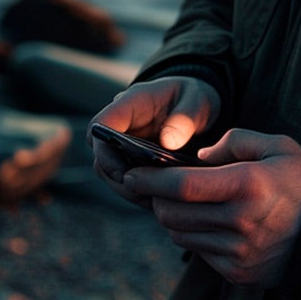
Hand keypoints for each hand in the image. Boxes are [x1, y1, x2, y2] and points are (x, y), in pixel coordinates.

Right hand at [89, 77, 220, 206]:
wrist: (200, 107)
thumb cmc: (195, 98)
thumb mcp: (197, 101)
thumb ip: (185, 118)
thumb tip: (167, 144)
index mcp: (130, 104)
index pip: (100, 125)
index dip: (104, 150)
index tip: (123, 173)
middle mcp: (120, 126)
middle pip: (101, 157)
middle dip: (118, 179)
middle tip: (147, 194)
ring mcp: (124, 146)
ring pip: (111, 174)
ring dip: (130, 190)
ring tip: (159, 200)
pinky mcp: (134, 163)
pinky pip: (128, 183)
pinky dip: (142, 194)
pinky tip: (163, 201)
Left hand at [120, 129, 300, 285]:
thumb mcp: (278, 146)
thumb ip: (235, 141)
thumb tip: (197, 158)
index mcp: (247, 186)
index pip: (180, 185)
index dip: (149, 180)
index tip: (132, 174)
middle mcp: (240, 222)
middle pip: (172, 214)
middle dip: (155, 200)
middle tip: (153, 188)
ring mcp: (239, 252)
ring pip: (181, 235)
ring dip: (173, 219)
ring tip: (181, 204)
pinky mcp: (239, 272)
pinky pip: (199, 253)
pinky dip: (195, 237)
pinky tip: (206, 223)